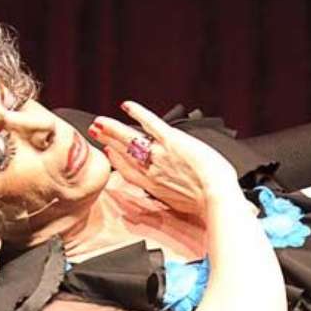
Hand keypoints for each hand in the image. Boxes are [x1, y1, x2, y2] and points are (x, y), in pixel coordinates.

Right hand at [88, 101, 239, 214]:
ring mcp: (159, 153)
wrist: (215, 196)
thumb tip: (168, 194)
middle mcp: (151, 169)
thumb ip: (167, 195)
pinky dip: (138, 113)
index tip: (107, 152)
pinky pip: (150, 123)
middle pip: (123, 153)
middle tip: (95, 132)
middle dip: (107, 141)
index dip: (115, 160)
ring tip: (101, 122)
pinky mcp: (171, 140)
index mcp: (153, 186)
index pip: (127, 171)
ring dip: (113, 128)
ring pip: (129, 138)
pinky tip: (127, 106)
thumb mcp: (178, 204)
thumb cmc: (204, 203)